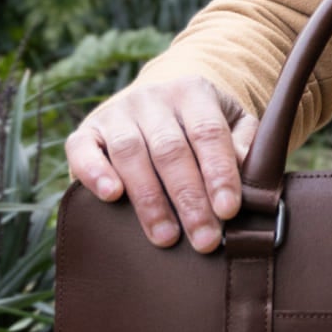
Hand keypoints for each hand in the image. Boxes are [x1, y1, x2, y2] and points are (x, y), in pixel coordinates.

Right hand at [64, 76, 259, 253]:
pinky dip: (94, 172)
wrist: (156, 100)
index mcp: (193, 92)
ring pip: (131, 154)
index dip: (219, 173)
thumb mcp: (232, 123)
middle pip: (171, 150)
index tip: (228, 210)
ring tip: (166, 237)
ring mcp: (116, 112)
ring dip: (149, 200)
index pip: (208, 133)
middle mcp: (152, 98)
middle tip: (205, 239)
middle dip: (189, 199)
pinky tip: (111, 196)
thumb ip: (244, 146)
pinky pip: (83, 149)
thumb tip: (248, 179)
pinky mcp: (86, 131)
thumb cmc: (202, 124)